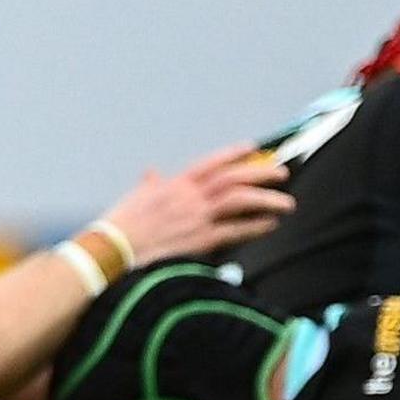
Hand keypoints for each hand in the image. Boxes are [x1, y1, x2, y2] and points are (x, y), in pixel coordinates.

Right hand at [98, 144, 293, 266]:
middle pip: (234, 177)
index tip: (254, 148)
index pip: (211, 163)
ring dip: (268, 199)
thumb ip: (149, 184)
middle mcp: (190, 196)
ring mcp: (197, 217)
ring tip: (287, 203)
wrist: (113, 250)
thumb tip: (151, 173)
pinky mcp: (200, 241)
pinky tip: (271, 225)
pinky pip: (236, 230)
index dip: (235, 154)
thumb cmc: (120, 227)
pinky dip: (256, 226)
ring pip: (241, 200)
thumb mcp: (135, 198)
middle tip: (282, 173)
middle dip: (262, 173)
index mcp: (175, 184)